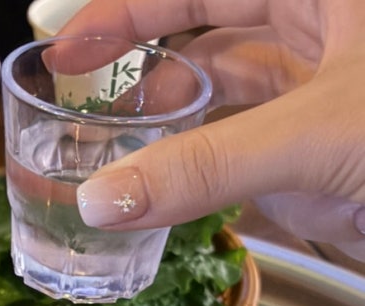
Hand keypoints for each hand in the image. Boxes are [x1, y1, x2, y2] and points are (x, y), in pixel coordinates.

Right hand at [63, 0, 364, 261]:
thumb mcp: (314, 131)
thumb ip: (208, 164)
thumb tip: (100, 201)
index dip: (126, 16)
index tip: (67, 58)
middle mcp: (318, 39)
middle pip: (207, 48)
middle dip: (145, 82)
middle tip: (88, 124)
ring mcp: (320, 105)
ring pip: (229, 108)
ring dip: (172, 137)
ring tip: (114, 166)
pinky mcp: (323, 164)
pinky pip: (250, 165)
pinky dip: (206, 183)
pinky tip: (165, 202)